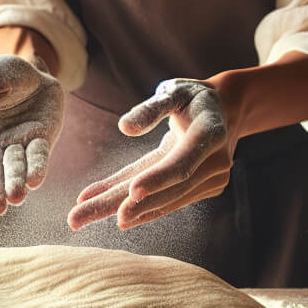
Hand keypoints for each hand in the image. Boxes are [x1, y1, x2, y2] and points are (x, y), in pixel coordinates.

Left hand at [68, 78, 231, 229]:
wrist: (226, 111)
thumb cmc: (192, 97)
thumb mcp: (173, 91)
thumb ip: (151, 107)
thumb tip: (124, 127)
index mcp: (211, 132)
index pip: (183, 162)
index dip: (158, 178)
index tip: (132, 192)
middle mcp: (216, 162)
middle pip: (168, 189)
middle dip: (125, 204)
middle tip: (81, 216)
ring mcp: (212, 180)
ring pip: (165, 200)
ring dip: (126, 210)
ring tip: (84, 216)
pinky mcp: (203, 190)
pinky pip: (168, 201)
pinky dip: (141, 208)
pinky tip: (115, 215)